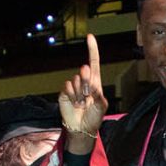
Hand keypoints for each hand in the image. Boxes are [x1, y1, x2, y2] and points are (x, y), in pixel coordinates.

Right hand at [58, 33, 106, 153]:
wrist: (82, 129)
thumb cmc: (94, 118)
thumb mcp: (101, 106)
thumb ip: (97, 92)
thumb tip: (89, 81)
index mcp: (95, 82)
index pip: (94, 62)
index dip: (92, 49)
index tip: (90, 36)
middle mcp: (84, 82)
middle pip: (85, 71)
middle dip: (87, 82)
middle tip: (88, 95)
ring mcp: (74, 87)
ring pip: (76, 80)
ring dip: (79, 93)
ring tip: (81, 104)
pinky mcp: (64, 92)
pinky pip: (67, 86)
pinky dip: (72, 95)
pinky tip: (74, 103)